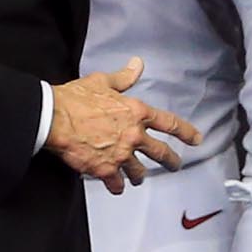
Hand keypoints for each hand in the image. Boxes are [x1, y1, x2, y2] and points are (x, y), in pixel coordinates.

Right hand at [46, 57, 201, 189]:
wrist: (54, 118)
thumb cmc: (76, 98)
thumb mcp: (103, 82)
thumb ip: (124, 77)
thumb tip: (137, 64)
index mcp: (137, 112)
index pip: (169, 123)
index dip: (186, 132)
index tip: (196, 139)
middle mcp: (133, 135)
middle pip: (161, 153)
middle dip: (171, 161)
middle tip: (176, 165)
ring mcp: (120, 155)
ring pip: (139, 172)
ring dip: (139, 176)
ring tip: (138, 178)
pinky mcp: (104, 170)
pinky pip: (117, 184)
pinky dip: (117, 186)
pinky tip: (116, 186)